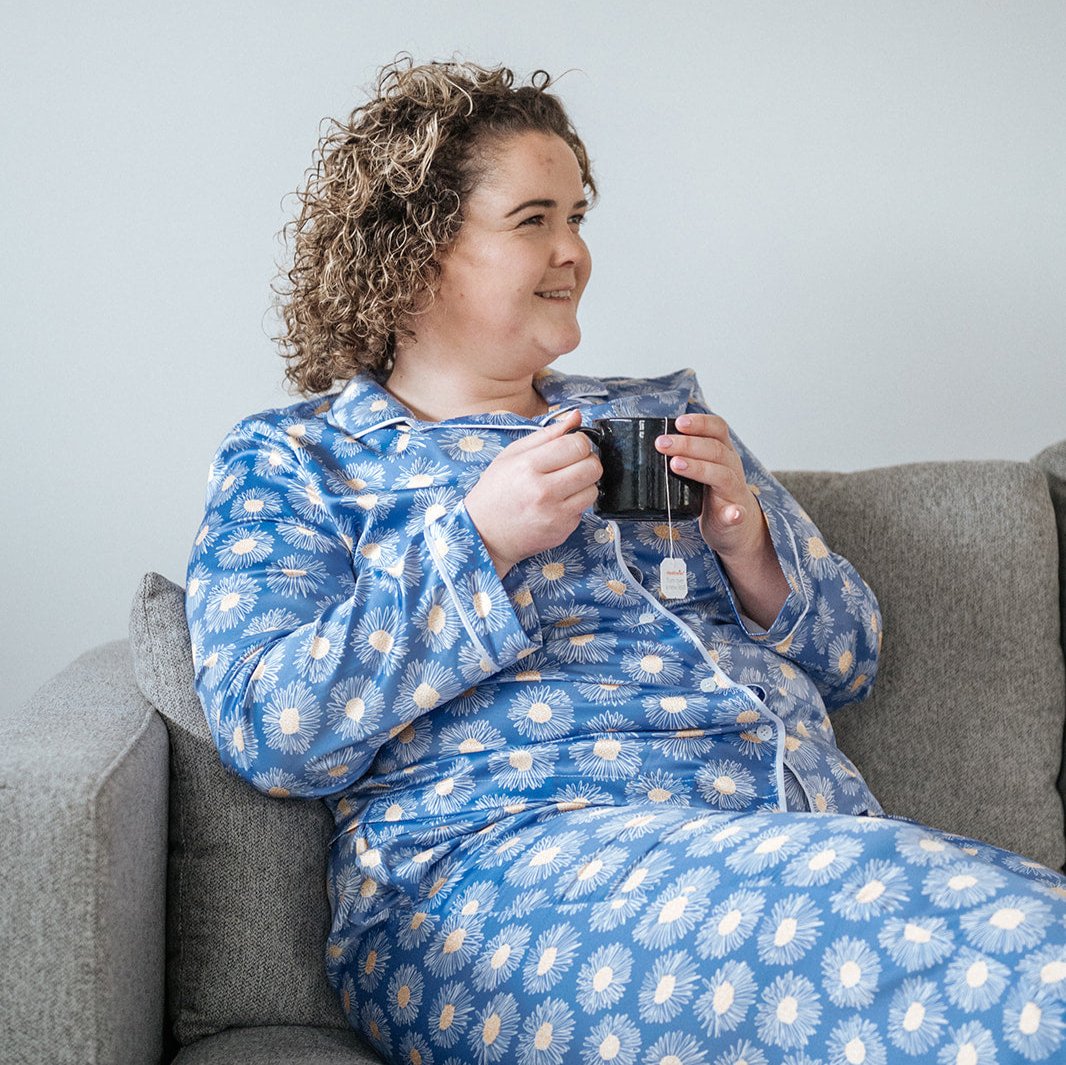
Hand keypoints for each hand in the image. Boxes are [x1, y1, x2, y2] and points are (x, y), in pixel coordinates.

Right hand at [465, 408, 601, 575]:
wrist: (485, 534)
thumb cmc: (495, 492)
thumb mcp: (512, 455)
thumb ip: (547, 434)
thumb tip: (576, 417)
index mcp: (529, 466)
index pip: (577, 445)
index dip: (579, 442)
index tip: (571, 446)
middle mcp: (543, 491)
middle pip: (592, 466)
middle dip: (587, 461)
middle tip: (572, 465)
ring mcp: (555, 514)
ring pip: (593, 489)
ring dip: (584, 484)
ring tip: (563, 485)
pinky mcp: (562, 530)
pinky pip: (584, 510)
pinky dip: (575, 504)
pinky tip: (556, 503)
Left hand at [654, 413, 764, 558]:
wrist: (736, 523)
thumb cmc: (713, 491)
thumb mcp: (702, 467)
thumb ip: (685, 455)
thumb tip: (654, 443)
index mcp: (723, 452)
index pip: (717, 429)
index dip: (700, 423)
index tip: (678, 422)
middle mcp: (731, 467)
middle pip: (714, 449)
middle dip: (687, 444)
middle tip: (661, 444)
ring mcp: (734, 490)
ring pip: (722, 475)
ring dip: (699, 468)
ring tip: (676, 465)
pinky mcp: (736, 515)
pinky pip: (738, 513)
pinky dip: (735, 512)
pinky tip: (732, 513)